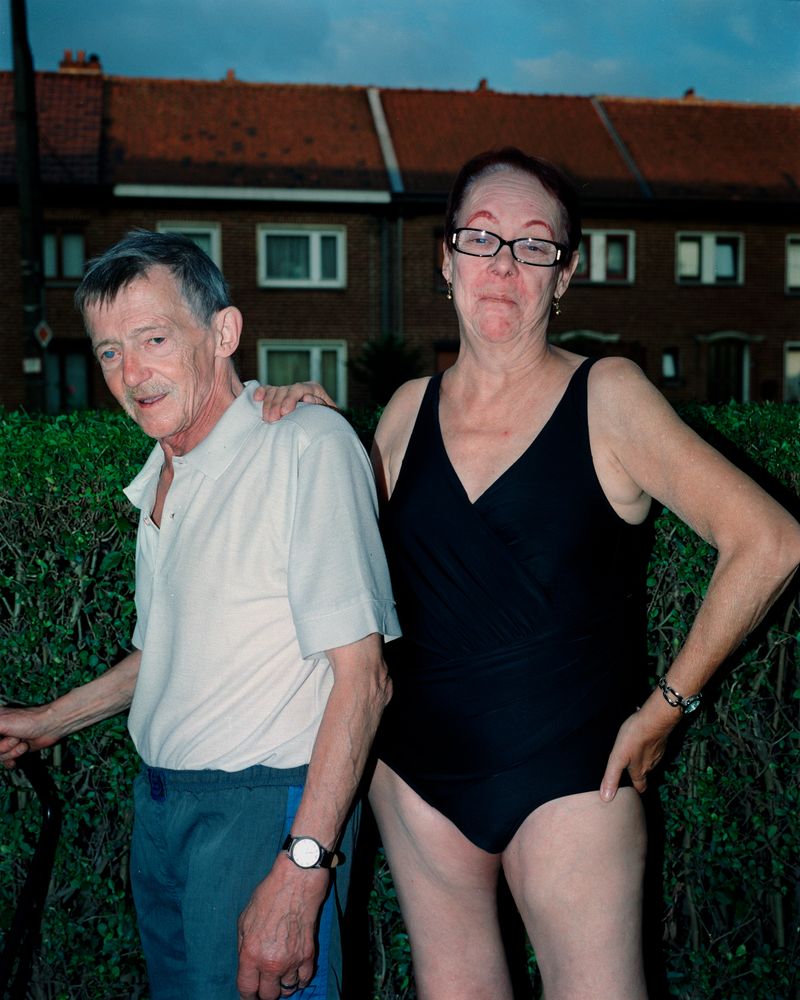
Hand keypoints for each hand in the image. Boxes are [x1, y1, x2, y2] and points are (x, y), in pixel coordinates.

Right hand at [0, 703, 60, 768]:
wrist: (51, 727)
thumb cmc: (29, 720)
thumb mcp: (1, 723)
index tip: (5, 740)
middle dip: (2, 749)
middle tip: (14, 740)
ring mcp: (6, 740)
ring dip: (11, 753)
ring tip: (22, 744)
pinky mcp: (15, 748)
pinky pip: (5, 761)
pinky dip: (11, 760)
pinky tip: (16, 759)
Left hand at [236, 854, 328, 998]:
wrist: (296, 880)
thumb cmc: (269, 894)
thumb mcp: (244, 919)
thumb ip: (243, 946)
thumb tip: (246, 963)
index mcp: (250, 954)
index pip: (247, 990)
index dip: (247, 995)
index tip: (250, 993)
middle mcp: (270, 962)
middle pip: (268, 995)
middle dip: (265, 992)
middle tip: (266, 984)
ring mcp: (292, 960)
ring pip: (288, 989)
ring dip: (284, 984)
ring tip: (282, 976)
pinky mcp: (308, 954)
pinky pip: (305, 978)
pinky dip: (300, 978)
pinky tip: (296, 971)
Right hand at [253, 383, 334, 423]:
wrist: (322, 427)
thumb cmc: (325, 422)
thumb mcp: (327, 414)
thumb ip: (319, 406)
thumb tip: (307, 398)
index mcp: (314, 389)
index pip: (299, 388)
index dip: (290, 398)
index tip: (285, 412)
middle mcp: (299, 388)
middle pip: (284, 390)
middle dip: (276, 404)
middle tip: (272, 419)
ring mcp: (287, 391)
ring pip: (274, 391)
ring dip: (268, 404)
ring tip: (267, 419)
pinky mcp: (278, 395)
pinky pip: (267, 390)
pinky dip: (261, 392)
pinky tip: (256, 398)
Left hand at [599, 698, 676, 800]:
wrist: (655, 718)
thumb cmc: (634, 737)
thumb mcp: (618, 757)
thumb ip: (612, 776)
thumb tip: (606, 799)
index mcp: (640, 770)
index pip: (641, 786)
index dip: (636, 790)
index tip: (633, 794)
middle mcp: (651, 764)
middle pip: (644, 773)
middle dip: (638, 774)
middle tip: (629, 773)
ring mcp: (657, 751)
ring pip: (649, 760)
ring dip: (642, 759)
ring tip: (633, 756)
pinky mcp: (659, 740)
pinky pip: (652, 747)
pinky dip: (646, 746)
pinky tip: (640, 739)